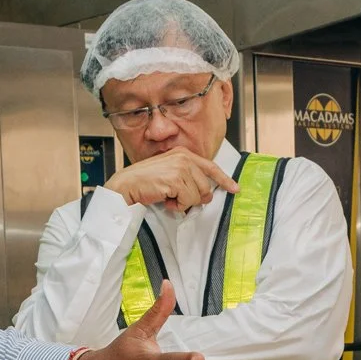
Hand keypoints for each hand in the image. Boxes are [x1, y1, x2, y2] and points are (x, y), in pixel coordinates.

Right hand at [104, 147, 238, 212]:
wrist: (126, 185)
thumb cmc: (146, 182)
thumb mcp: (170, 174)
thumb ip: (188, 178)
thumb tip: (206, 194)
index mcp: (183, 154)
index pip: (210, 166)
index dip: (224, 179)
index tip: (234, 188)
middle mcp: (184, 158)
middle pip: (205, 186)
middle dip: (194, 198)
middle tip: (178, 198)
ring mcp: (180, 167)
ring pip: (197, 195)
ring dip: (183, 202)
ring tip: (168, 197)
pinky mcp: (176, 179)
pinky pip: (188, 201)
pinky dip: (177, 206)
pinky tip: (165, 199)